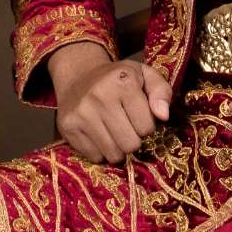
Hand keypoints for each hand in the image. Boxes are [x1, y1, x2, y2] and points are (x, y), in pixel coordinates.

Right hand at [50, 44, 173, 162]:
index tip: (138, 116)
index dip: (146, 125)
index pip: (147, 127)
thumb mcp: (144, 75)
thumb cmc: (118, 78)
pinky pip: (95, 157)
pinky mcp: (68, 127)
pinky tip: (99, 134)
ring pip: (113, 155)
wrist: (79, 74)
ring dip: (118, 148)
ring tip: (114, 132)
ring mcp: (81, 113)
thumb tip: (163, 116)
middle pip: (130, 144)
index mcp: (123, 81)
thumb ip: (161, 92)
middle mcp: (100, 96)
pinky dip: (100, 151)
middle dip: (133, 139)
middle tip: (127, 127)